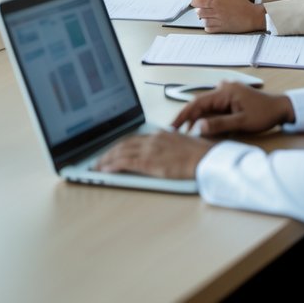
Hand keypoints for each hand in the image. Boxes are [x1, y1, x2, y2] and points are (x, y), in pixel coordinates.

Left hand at [94, 130, 212, 179]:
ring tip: (98, 165)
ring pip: (120, 152)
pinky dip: (113, 165)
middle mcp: (151, 139)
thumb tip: (164, 151)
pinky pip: (125, 162)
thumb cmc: (200, 153)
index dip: (120, 144)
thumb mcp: (182, 144)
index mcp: (159, 134)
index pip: (133, 138)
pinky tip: (105, 169)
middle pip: (123, 144)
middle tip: (99, 159)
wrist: (206, 157)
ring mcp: (149, 150)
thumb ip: (169, 145)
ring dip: (107, 159)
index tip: (112, 149)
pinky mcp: (149, 162)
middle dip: (109, 152)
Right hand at [172, 82, 294, 135]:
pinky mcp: (229, 98)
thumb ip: (220, 124)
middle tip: (177, 132)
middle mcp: (223, 88)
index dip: (183, 115)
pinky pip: (213, 106)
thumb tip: (199, 126)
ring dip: (197, 118)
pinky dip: (207, 116)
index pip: (197, 102)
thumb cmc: (265, 114)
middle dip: (188, 118)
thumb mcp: (242, 122)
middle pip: (199, 104)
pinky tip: (203, 126)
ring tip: (188, 133)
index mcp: (224, 92)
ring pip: (205, 106)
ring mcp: (226, 92)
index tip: (173, 126)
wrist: (281, 108)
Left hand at [192, 0, 266, 32]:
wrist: (251, 16)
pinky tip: (211, 22)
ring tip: (206, 13)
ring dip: (202, 14)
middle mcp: (216, 5)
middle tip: (200, 4)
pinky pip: (207, 27)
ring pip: (200, 15)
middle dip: (197, 3)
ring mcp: (217, 16)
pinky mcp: (220, 27)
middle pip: (197, 3)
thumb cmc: (243, 3)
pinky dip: (207, 25)